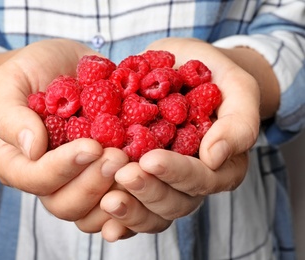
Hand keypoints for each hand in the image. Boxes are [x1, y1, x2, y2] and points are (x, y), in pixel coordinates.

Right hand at [0, 39, 128, 220]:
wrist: (64, 66)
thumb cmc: (31, 71)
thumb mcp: (11, 82)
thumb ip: (12, 115)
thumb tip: (31, 148)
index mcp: (19, 162)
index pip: (36, 179)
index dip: (64, 167)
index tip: (91, 146)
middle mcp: (49, 179)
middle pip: (65, 204)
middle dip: (93, 183)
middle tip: (118, 156)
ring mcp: (78, 179)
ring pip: (94, 210)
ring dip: (116, 193)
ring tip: (136, 165)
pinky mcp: (103, 174)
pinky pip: (118, 198)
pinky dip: (134, 194)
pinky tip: (150, 175)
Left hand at [97, 38, 261, 240]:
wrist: (185, 67)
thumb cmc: (215, 77)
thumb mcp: (238, 89)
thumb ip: (238, 122)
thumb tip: (213, 157)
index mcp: (220, 166)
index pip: (201, 178)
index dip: (176, 172)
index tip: (151, 159)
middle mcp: (191, 182)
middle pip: (174, 203)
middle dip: (149, 191)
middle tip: (123, 174)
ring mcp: (164, 183)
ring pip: (152, 213)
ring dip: (130, 209)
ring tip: (106, 199)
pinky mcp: (142, 179)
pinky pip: (132, 207)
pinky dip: (117, 219)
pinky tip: (102, 217)